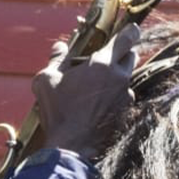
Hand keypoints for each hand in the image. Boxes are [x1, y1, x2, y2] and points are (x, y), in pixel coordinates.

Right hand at [33, 23, 139, 160]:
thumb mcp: (46, 81)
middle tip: (103, 61)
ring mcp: (126, 98)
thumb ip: (55, 59)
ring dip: (115, 80)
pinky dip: (114, 100)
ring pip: (126, 80)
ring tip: (94, 90)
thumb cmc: (58, 112)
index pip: (128, 37)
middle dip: (120, 54)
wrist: (72, 147)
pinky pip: (123, 100)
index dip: (130, 31)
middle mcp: (120, 79)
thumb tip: (59, 47)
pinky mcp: (126, 115)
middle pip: (131, 56)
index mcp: (102, 64)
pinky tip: (97, 109)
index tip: (129, 30)